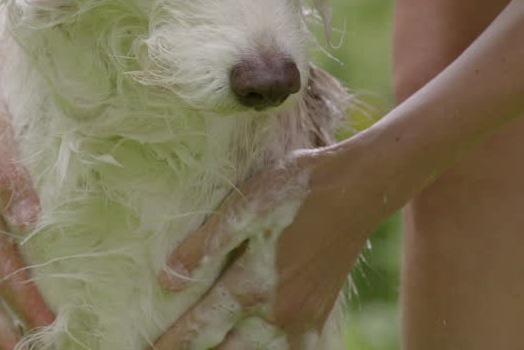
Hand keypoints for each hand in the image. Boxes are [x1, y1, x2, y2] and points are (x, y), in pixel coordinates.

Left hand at [153, 146, 384, 348]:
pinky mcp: (320, 317)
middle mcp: (278, 313)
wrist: (358, 189)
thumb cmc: (296, 189)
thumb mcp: (245, 206)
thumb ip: (205, 245)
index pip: (200, 329)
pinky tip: (259, 345)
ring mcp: (302, 320)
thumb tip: (166, 281)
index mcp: (253, 285)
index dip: (171, 344)